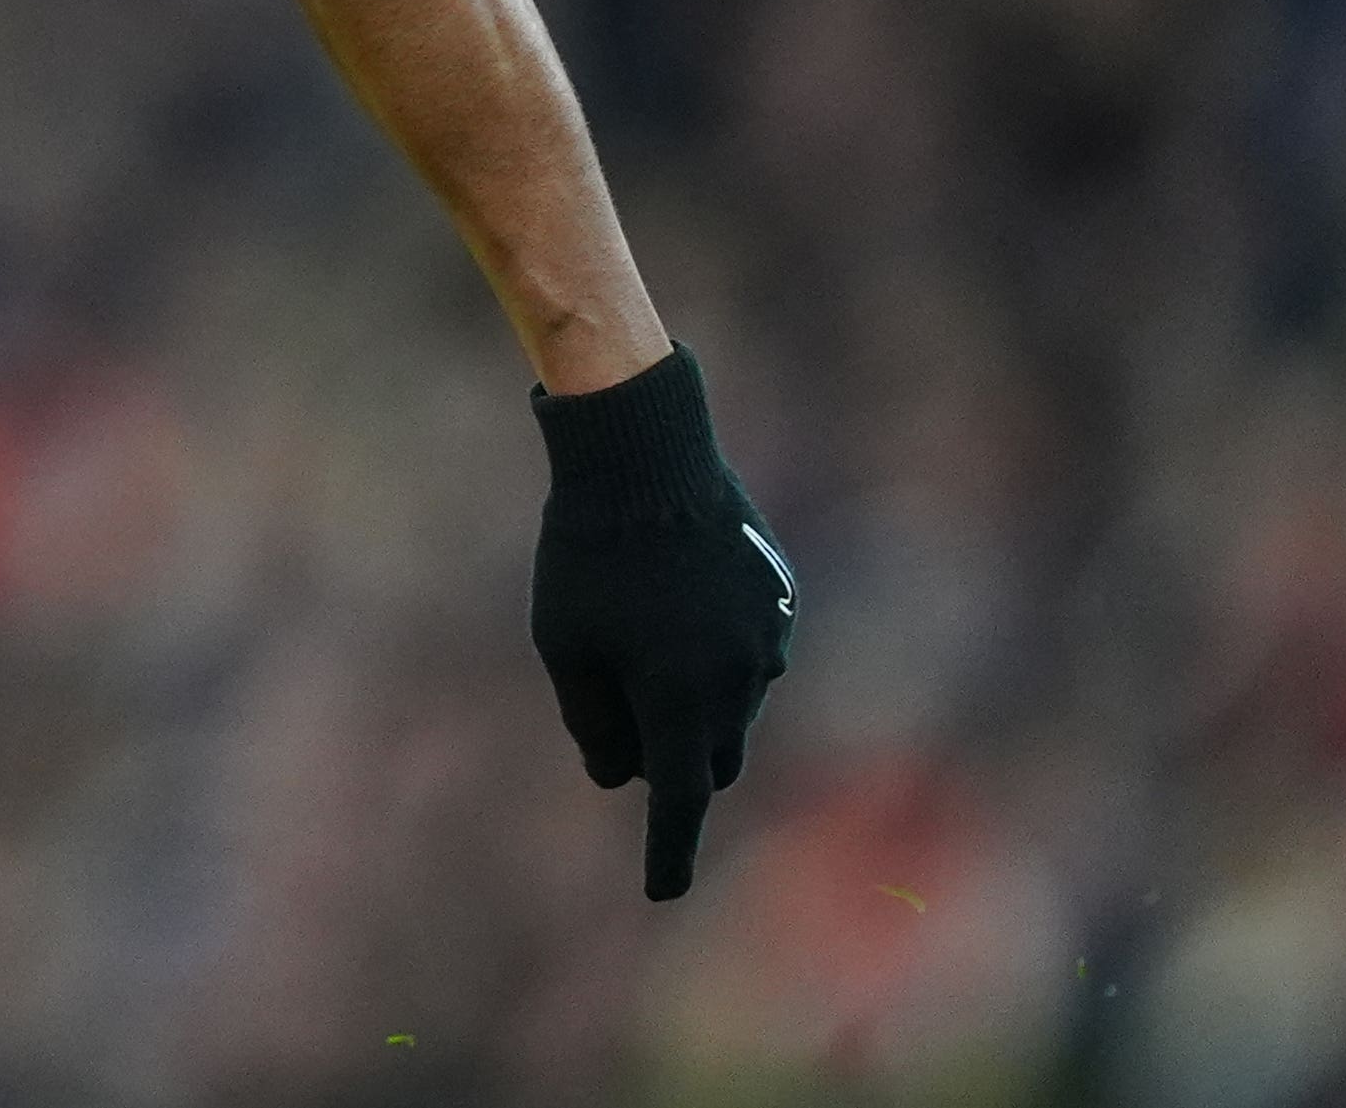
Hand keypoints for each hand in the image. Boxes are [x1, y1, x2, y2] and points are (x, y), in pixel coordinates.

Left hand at [526, 342, 795, 899]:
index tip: (662, 891)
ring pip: (734, 704)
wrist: (647, 453)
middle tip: (625, 722)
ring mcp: (768, 636)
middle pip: (713, 757)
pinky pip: (750, 651)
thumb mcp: (566, 643)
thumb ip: (594, 722)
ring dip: (694, 698)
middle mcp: (739, 677)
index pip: (680, 799)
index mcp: (681, 696)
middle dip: (677, 763)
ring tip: (639, 628)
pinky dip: (715, 650)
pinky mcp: (780, 600)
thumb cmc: (587, 552)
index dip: (669, 850)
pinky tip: (676, 597)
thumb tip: (621, 777)